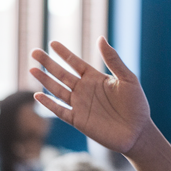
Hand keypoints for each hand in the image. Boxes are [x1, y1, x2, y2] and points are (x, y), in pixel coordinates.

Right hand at [30, 39, 151, 154]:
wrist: (138, 132)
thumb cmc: (136, 105)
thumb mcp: (128, 79)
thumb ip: (113, 60)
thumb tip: (100, 38)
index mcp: (95, 78)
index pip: (75, 63)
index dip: (64, 54)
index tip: (52, 43)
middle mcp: (85, 90)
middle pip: (62, 74)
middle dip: (48, 63)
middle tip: (34, 52)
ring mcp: (80, 105)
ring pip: (57, 90)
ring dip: (45, 80)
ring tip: (32, 69)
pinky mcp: (78, 121)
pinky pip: (60, 111)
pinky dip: (49, 104)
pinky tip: (38, 95)